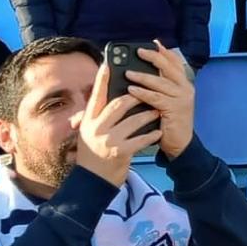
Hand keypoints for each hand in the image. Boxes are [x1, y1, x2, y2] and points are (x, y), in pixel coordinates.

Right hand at [73, 65, 160, 188]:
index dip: (102, 80)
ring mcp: (109, 141)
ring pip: (134, 120)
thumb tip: (104, 96)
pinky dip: (151, 134)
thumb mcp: (87, 133)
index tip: (107, 64)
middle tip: (148, 91)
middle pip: (118, 104)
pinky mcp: (121, 152)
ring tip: (157, 110)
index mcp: (88, 121)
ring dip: (148, 114)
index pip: (96, 97)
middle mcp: (97, 128)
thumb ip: (94, 116)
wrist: (92, 181)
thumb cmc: (92, 154)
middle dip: (135, 96)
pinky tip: (159, 131)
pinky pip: (141, 139)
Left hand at [125, 44, 194, 159]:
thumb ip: (160, 87)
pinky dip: (143, 93)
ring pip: (161, 82)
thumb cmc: (169, 121)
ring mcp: (182, 98)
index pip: (176, 62)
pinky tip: (131, 89)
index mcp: (184, 84)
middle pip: (170, 67)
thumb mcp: (167, 100)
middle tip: (139, 51)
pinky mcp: (174, 109)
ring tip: (128, 72)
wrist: (180, 143)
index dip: (165, 52)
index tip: (154, 43)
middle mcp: (186, 88)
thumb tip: (142, 72)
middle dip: (153, 57)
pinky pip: (156, 98)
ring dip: (143, 76)